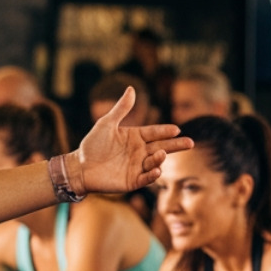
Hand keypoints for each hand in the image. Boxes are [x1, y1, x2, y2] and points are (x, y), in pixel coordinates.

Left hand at [73, 88, 192, 194]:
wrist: (80, 167)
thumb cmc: (92, 144)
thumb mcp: (106, 123)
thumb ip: (121, 108)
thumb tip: (131, 88)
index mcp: (136, 137)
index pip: (155, 132)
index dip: (165, 131)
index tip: (176, 129)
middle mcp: (140, 152)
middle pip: (162, 147)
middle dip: (176, 145)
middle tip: (190, 143)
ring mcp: (137, 167)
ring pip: (154, 162)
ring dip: (160, 158)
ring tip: (160, 153)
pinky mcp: (132, 181)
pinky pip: (145, 179)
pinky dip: (152, 175)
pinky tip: (156, 170)